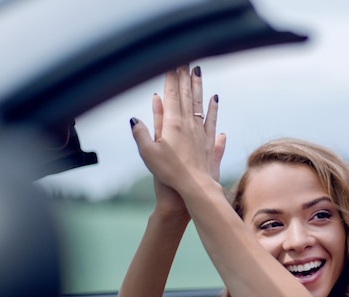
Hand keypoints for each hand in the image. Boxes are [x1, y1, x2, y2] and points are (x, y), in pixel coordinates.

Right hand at [131, 65, 223, 204]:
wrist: (194, 187)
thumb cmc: (169, 173)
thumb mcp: (147, 154)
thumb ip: (141, 133)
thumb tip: (134, 117)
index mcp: (172, 125)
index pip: (170, 95)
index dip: (170, 78)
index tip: (171, 63)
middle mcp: (188, 124)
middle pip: (185, 95)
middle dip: (184, 76)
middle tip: (184, 59)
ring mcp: (200, 131)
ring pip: (199, 103)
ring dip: (197, 86)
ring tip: (197, 71)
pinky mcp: (208, 141)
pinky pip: (211, 119)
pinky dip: (212, 107)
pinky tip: (214, 97)